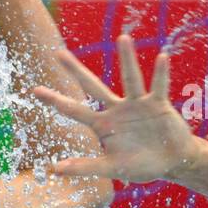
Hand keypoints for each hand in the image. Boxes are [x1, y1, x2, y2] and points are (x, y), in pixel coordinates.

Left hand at [34, 35, 203, 183]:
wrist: (172, 162)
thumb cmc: (141, 165)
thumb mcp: (111, 168)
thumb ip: (84, 167)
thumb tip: (54, 169)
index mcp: (103, 125)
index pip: (74, 110)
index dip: (56, 101)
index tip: (35, 90)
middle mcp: (116, 109)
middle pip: (92, 87)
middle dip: (75, 71)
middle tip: (58, 53)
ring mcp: (138, 104)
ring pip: (131, 78)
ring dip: (127, 59)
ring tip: (123, 38)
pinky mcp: (158, 105)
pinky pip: (158, 87)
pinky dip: (160, 74)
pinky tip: (162, 57)